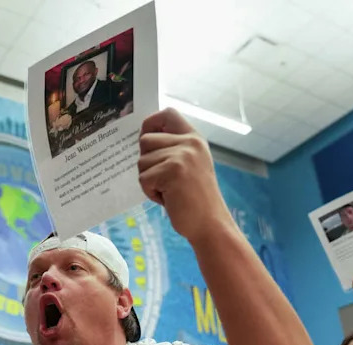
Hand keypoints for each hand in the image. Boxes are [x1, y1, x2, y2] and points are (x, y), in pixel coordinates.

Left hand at [137, 108, 232, 242]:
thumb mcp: (190, 164)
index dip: (150, 124)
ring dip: (149, 181)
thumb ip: (173, 149)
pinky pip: (144, 179)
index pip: (167, 113)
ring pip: (142, 162)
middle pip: (145, 141)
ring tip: (169, 191)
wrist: (210, 223)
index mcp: (194, 139)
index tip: (146, 139)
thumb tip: (143, 139)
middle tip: (163, 180)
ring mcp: (182, 156)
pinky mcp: (172, 172)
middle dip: (146, 163)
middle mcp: (189, 143)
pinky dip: (151, 192)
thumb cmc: (195, 199)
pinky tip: (168, 198)